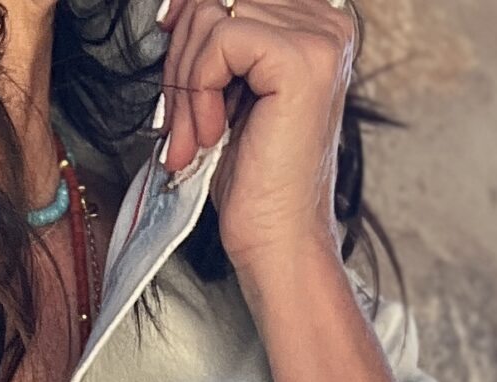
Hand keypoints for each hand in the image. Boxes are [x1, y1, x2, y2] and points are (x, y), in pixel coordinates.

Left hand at [155, 0, 356, 284]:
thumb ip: (216, 46)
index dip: (192, 18)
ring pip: (212, 18)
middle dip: (183, 59)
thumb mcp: (229, 95)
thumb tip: (176, 8)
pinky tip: (211, 135)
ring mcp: (318, 40)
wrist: (278, 243)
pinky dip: (198, 90)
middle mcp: (325, 25)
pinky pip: (220, 41)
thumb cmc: (253, 183)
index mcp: (314, 27)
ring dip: (185, 84)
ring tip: (193, 138)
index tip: (171, 62)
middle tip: (178, 123)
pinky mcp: (300, 61)